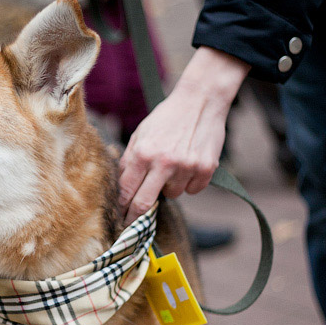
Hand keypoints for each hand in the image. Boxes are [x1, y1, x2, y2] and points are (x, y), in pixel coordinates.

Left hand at [118, 46, 249, 221]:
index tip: (120, 219)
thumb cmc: (166, 118)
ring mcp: (186, 167)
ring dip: (168, 187)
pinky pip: (192, 191)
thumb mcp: (140, 134)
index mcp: (143, 153)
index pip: (127, 191)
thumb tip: (120, 188)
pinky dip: (188, 183)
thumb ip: (129, 161)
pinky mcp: (206, 169)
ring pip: (172, 195)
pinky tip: (187, 166)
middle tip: (132, 223)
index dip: (122, 208)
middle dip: (136, 216)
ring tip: (171, 167)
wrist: (200, 101)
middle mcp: (164, 162)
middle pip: (145, 203)